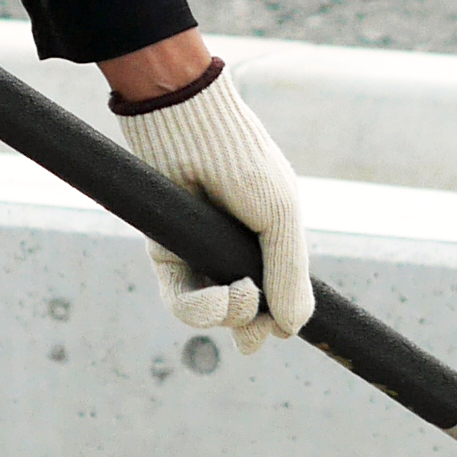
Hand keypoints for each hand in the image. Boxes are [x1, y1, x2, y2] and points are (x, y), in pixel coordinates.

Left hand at [110, 64, 312, 345]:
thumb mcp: (279, 216)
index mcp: (268, 241)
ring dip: (229, 316)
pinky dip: (198, 309)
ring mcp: (199, 256)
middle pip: (244, 313)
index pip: (277, 296)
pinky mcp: (165, 254)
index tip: (278, 329)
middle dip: (253, 324)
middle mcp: (233, 253)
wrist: (187, 127)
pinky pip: (178, 299)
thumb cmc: (241, 160)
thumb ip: (289, 272)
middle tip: (257, 322)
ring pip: (211, 314)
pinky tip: (217, 297)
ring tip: (238, 293)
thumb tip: (291, 329)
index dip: (277, 320)